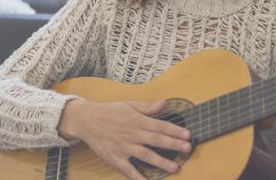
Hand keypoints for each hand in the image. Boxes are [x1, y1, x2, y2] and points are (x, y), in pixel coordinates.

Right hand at [58, 99, 190, 179]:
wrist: (87, 120)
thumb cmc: (110, 112)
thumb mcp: (130, 105)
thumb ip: (148, 107)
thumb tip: (166, 102)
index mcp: (138, 120)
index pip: (160, 125)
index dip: (175, 130)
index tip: (188, 134)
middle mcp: (133, 134)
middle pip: (156, 140)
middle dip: (173, 145)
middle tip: (188, 149)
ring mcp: (124, 147)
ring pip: (146, 155)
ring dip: (161, 162)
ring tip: (174, 168)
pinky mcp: (115, 158)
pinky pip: (128, 170)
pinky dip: (138, 177)